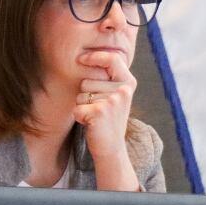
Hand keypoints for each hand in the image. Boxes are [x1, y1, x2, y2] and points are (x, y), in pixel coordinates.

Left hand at [73, 51, 140, 190]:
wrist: (112, 147)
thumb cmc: (109, 118)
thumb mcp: (116, 95)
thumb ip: (109, 77)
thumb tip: (87, 57)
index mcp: (128, 83)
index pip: (112, 59)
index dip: (95, 56)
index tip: (81, 59)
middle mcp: (123, 91)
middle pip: (88, 80)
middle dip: (86, 94)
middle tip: (99, 109)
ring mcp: (112, 101)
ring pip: (81, 94)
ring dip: (83, 105)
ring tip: (96, 116)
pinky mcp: (99, 112)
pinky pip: (77, 107)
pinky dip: (79, 116)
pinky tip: (91, 124)